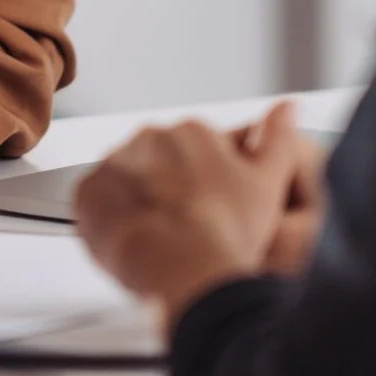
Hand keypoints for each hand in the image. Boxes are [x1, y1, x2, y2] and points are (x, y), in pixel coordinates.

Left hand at [73, 100, 310, 323]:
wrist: (188, 269)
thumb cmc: (230, 231)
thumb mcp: (267, 181)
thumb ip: (278, 138)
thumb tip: (289, 106)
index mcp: (192, 130)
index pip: (190, 154)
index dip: (200, 189)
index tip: (207, 213)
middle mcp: (149, 136)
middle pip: (155, 166)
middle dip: (167, 193)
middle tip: (185, 231)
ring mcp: (114, 162)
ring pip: (126, 185)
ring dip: (138, 206)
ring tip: (161, 241)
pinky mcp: (86, 193)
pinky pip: (96, 205)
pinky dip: (109, 222)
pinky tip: (134, 243)